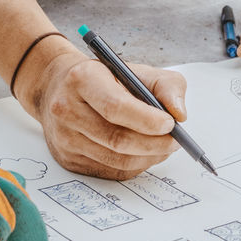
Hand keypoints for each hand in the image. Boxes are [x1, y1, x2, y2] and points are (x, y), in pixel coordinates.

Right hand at [34, 51, 187, 178]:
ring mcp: (64, 137)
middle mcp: (66, 109)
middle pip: (116, 139)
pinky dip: (134, 166)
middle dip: (153, 144)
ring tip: (164, 147)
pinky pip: (109, 171)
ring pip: (115, 160)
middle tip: (175, 141)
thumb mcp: (136, 70)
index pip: (116, 107)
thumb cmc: (105, 78)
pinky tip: (146, 154)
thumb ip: (166, 86)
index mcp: (82, 79)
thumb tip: (180, 114)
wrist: (60, 87)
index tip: (171, 123)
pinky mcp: (68, 159)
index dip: (147, 119)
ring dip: (147, 157)